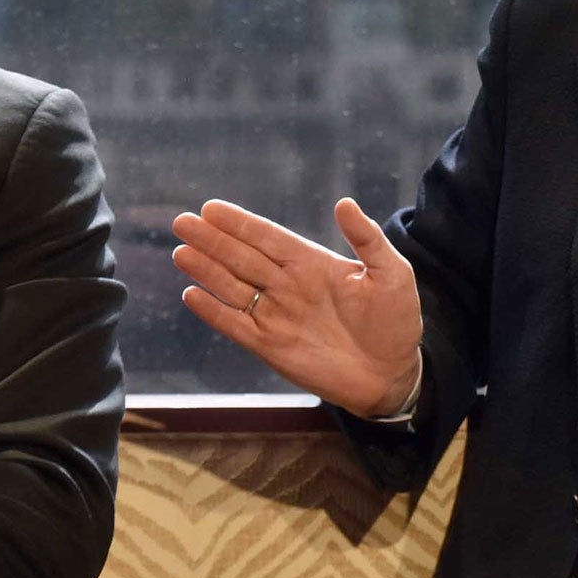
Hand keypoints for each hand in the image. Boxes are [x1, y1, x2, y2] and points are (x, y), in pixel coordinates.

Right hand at [172, 197, 421, 417]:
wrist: (393, 374)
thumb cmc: (396, 322)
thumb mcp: (392, 274)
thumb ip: (367, 239)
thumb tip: (344, 203)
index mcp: (312, 263)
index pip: (268, 237)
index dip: (240, 223)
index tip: (212, 208)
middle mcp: (288, 286)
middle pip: (242, 258)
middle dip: (213, 240)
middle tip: (182, 221)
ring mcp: (277, 315)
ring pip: (233, 287)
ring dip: (206, 270)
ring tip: (180, 251)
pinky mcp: (271, 346)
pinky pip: (236, 325)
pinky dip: (213, 311)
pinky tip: (192, 295)